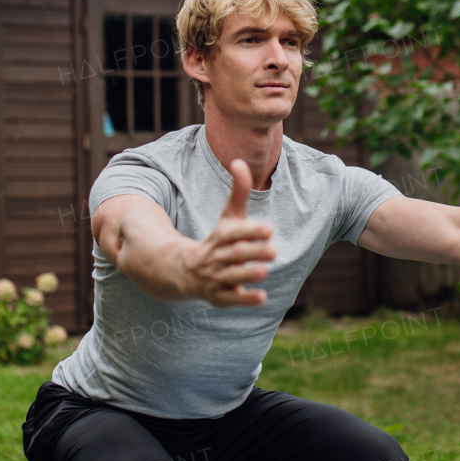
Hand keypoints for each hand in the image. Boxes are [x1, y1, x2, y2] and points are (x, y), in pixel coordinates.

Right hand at [177, 158, 273, 307]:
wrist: (186, 270)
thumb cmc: (218, 240)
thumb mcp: (228, 216)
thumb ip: (238, 191)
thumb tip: (239, 161)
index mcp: (221, 237)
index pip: (234, 233)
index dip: (250, 231)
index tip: (268, 230)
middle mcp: (218, 257)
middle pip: (236, 255)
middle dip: (254, 252)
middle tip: (273, 251)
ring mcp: (217, 278)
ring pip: (233, 277)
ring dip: (248, 275)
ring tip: (264, 271)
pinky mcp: (220, 297)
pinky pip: (232, 299)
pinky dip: (245, 299)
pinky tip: (262, 297)